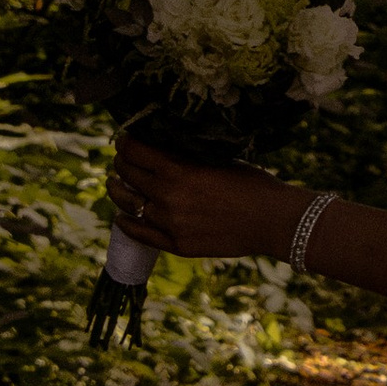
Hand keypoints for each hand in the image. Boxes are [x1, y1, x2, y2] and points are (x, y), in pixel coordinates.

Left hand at [111, 133, 298, 260]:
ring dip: (117, 191)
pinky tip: (121, 218)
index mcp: (178, 170)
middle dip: (122, 164)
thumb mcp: (217, 160)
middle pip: (129, 175)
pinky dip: (127, 224)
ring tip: (113, 185)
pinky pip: (141, 234)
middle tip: (122, 160)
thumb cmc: (252, 184)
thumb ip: (186, 158)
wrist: (273, 220)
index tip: (125, 140)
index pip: (135, 151)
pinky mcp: (177, 245)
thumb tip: (162, 149)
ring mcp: (170, 224)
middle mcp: (167, 197)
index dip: (126, 143)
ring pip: (129, 204)